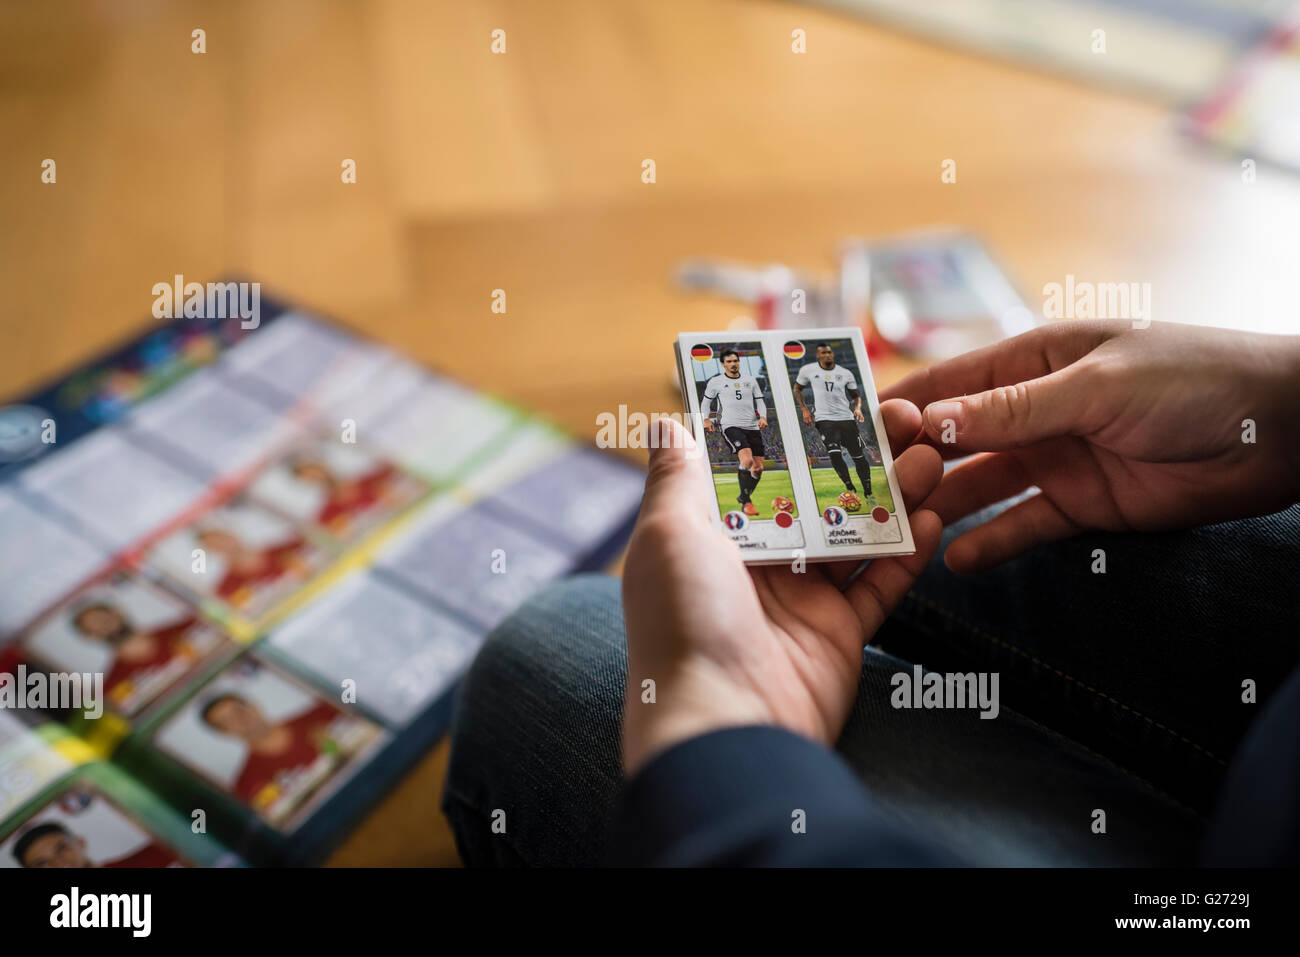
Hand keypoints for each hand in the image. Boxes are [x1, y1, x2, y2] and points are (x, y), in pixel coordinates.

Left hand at [621, 407, 942, 774]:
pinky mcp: (838, 634)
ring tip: (930, 457)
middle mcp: (754, 563)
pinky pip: (879, 585)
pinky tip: (935, 517)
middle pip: (815, 494)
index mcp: (709, 535)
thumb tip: (665, 421)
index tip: (833, 391)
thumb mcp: (668, 536)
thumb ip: (677, 476)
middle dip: (858, 456)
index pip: (757, 467)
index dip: (794, 430)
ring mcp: (799, 599)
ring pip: (855, 532)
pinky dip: (908, 553)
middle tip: (904, 419)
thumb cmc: (684, 624)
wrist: (726, 726)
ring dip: (894, 494)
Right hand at [884, 319, 1299, 574]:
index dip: (898, 406)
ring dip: (941, 505)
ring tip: (895, 532)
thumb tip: (934, 420)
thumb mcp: (1097, 386)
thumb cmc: (1193, 378)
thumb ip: (1014, 409)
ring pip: (979, 485)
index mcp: (1032, 360)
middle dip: (909, 462)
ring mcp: (1055, 457)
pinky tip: (954, 560)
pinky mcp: (1081, 503)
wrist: (1282, 432)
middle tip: (859, 492)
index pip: (947, 383)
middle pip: (953, 439)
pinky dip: (990, 541)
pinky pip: (1023, 524)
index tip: (846, 433)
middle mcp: (1033, 409)